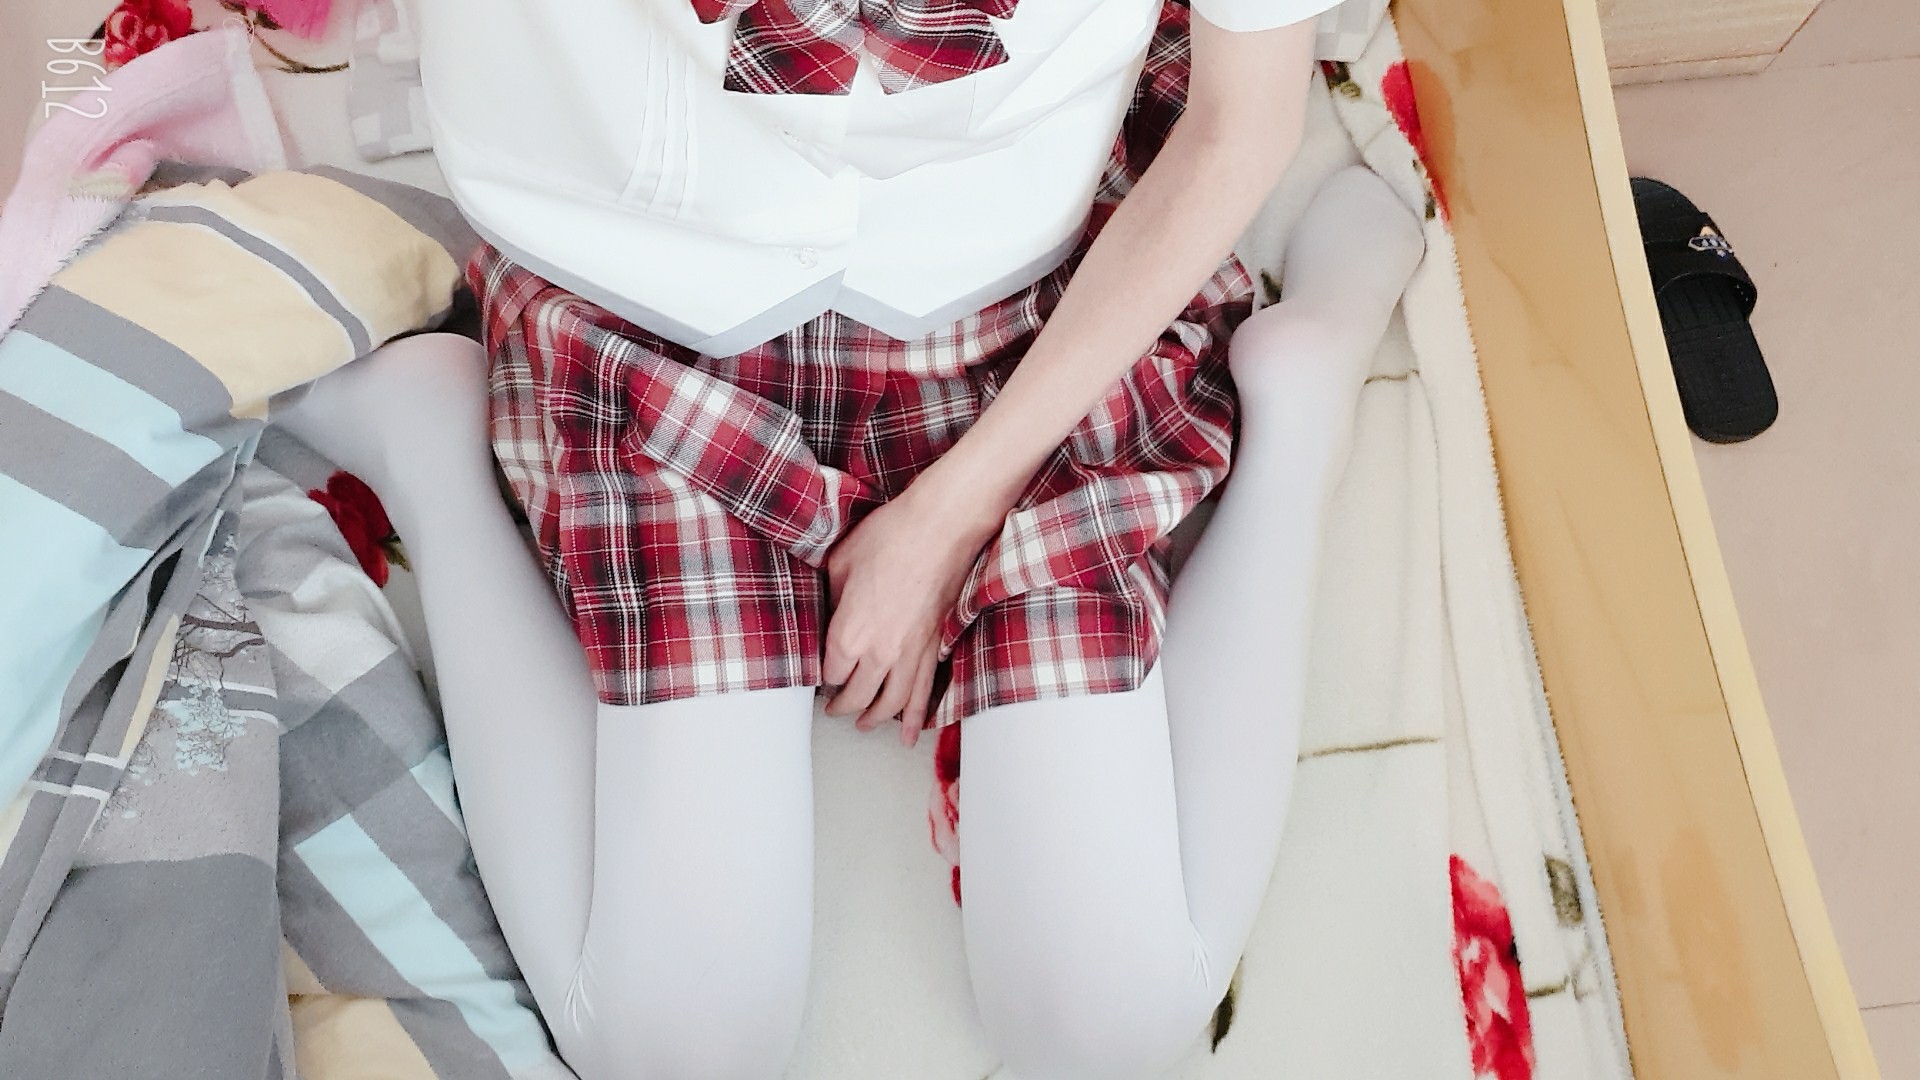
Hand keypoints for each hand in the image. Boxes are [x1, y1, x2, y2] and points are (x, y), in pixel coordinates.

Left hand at [822, 484, 992, 745]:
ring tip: (863, 725)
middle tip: (833, 708)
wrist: (940, 528)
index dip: (823, 675)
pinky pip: (923, 692)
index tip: (820, 672)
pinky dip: (916, 718)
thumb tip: (831, 615)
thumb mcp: (839, 564)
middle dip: (842, 706)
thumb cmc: (890, 538)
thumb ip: (831, 600)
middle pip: (856, 696)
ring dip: (874, 718)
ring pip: (891, 704)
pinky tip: (910, 735)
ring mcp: (910, 654)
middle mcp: (879, 654)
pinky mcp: (934, 647)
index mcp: (848, 634)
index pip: (829, 673)